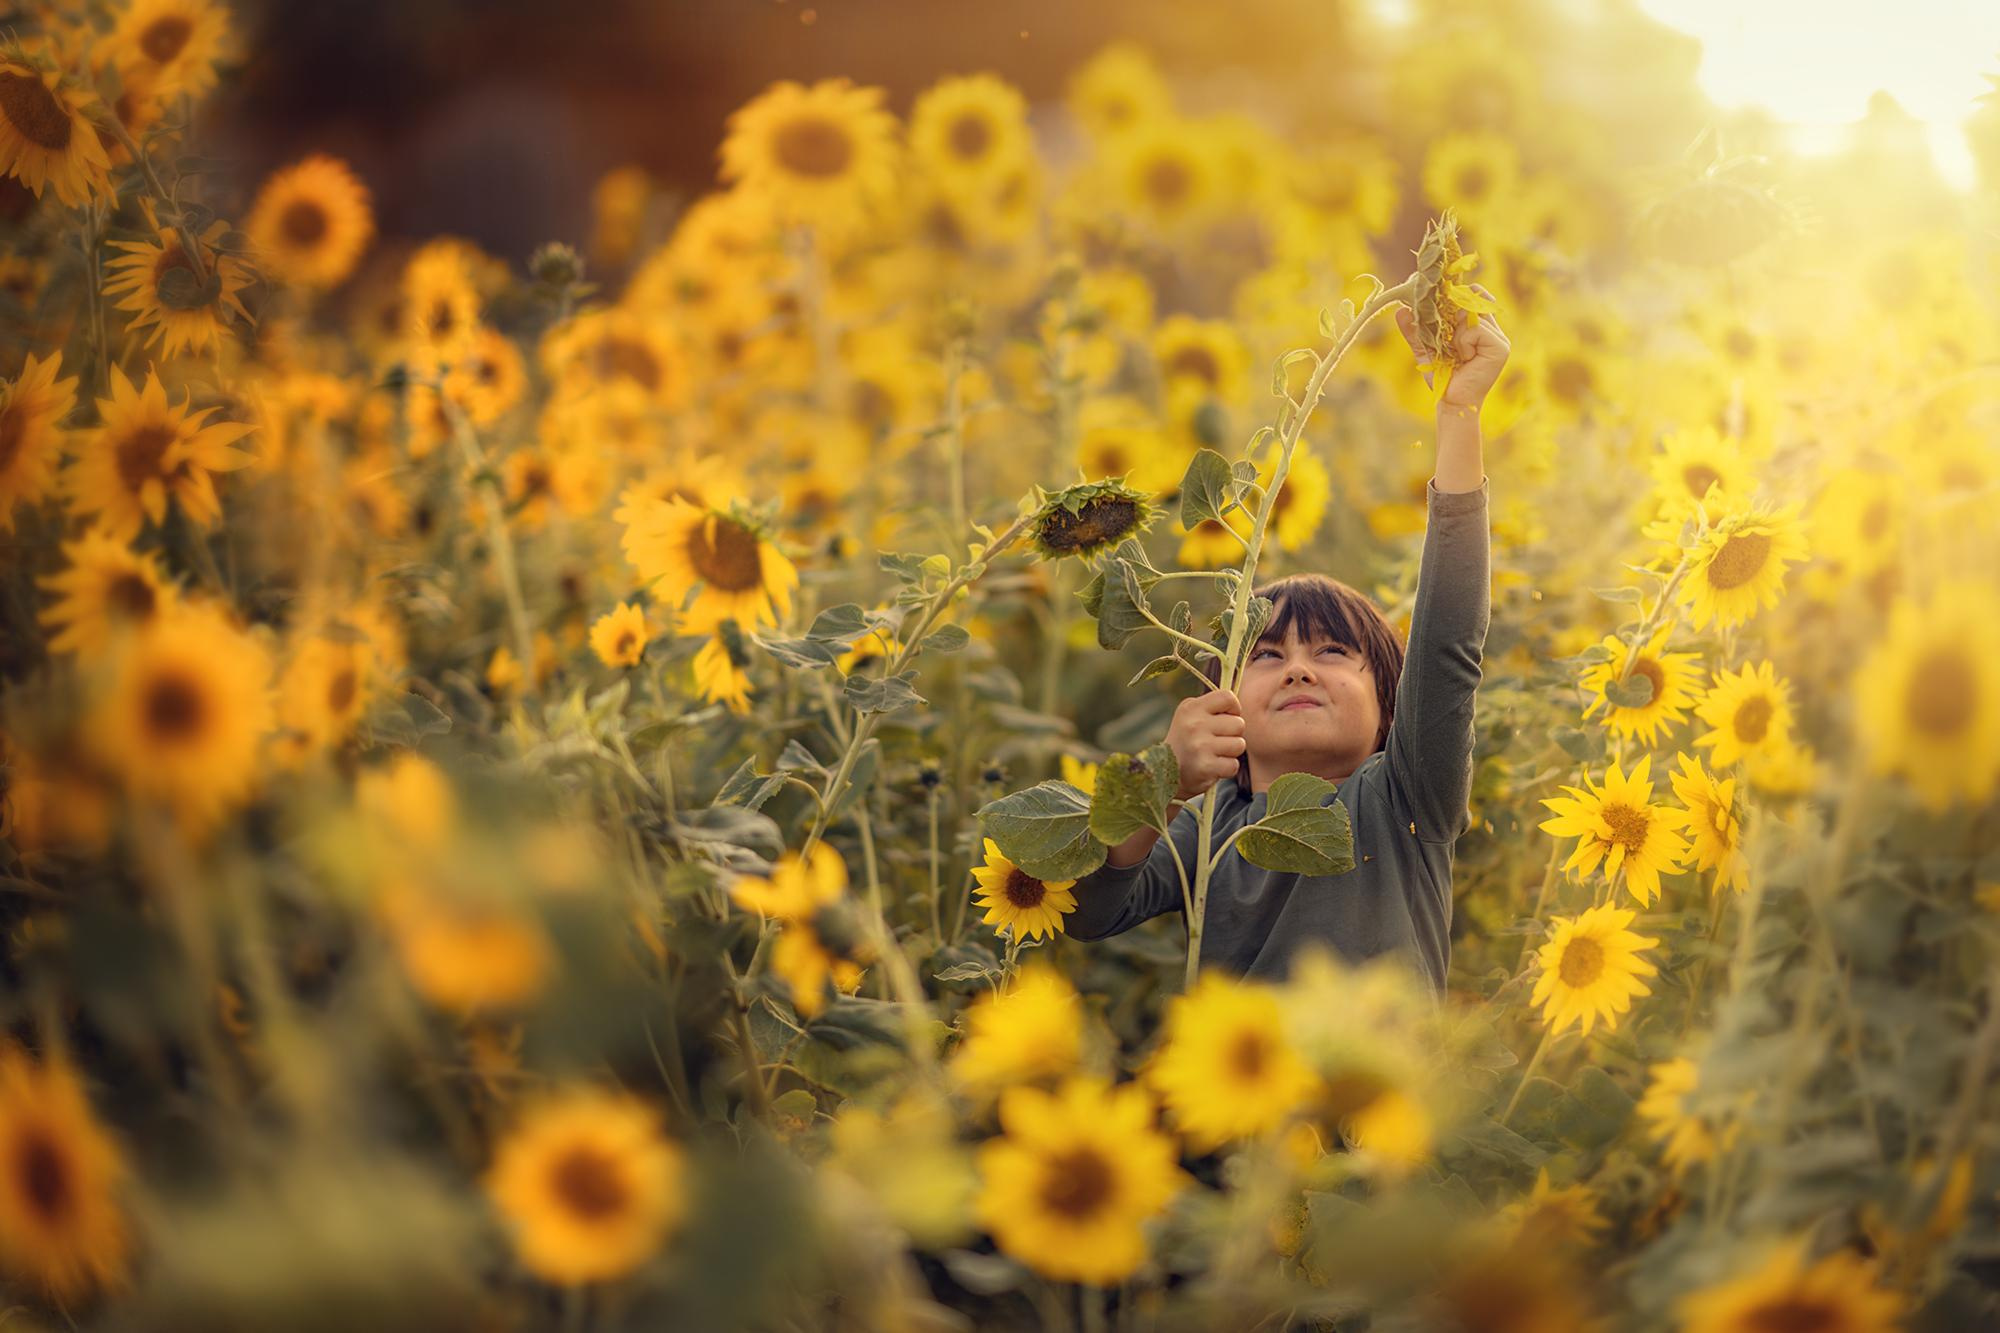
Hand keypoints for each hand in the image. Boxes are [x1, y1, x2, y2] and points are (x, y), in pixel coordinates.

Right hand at [1167, 689, 1246, 800]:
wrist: (1165, 774)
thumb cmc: (1187, 742)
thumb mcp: (1191, 716)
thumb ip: (1213, 708)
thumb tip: (1238, 707)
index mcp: (1191, 707)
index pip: (1227, 697)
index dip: (1233, 709)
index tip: (1224, 719)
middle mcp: (1194, 724)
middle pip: (1239, 723)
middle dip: (1232, 734)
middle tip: (1215, 741)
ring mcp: (1199, 746)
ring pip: (1239, 745)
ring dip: (1230, 752)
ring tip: (1213, 754)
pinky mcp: (1205, 766)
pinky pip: (1233, 765)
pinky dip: (1226, 769)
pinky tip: (1212, 767)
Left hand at [1396, 284, 1510, 409]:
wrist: (1451, 402)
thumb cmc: (1442, 378)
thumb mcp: (1426, 349)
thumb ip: (1415, 330)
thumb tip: (1400, 310)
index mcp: (1479, 327)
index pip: (1474, 295)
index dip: (1457, 295)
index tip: (1440, 304)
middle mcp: (1492, 329)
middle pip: (1473, 299)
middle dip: (1452, 314)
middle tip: (1447, 338)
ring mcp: (1499, 337)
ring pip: (1471, 314)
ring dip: (1455, 334)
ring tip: (1457, 354)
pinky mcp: (1500, 347)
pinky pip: (1476, 329)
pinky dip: (1463, 342)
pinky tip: (1464, 358)